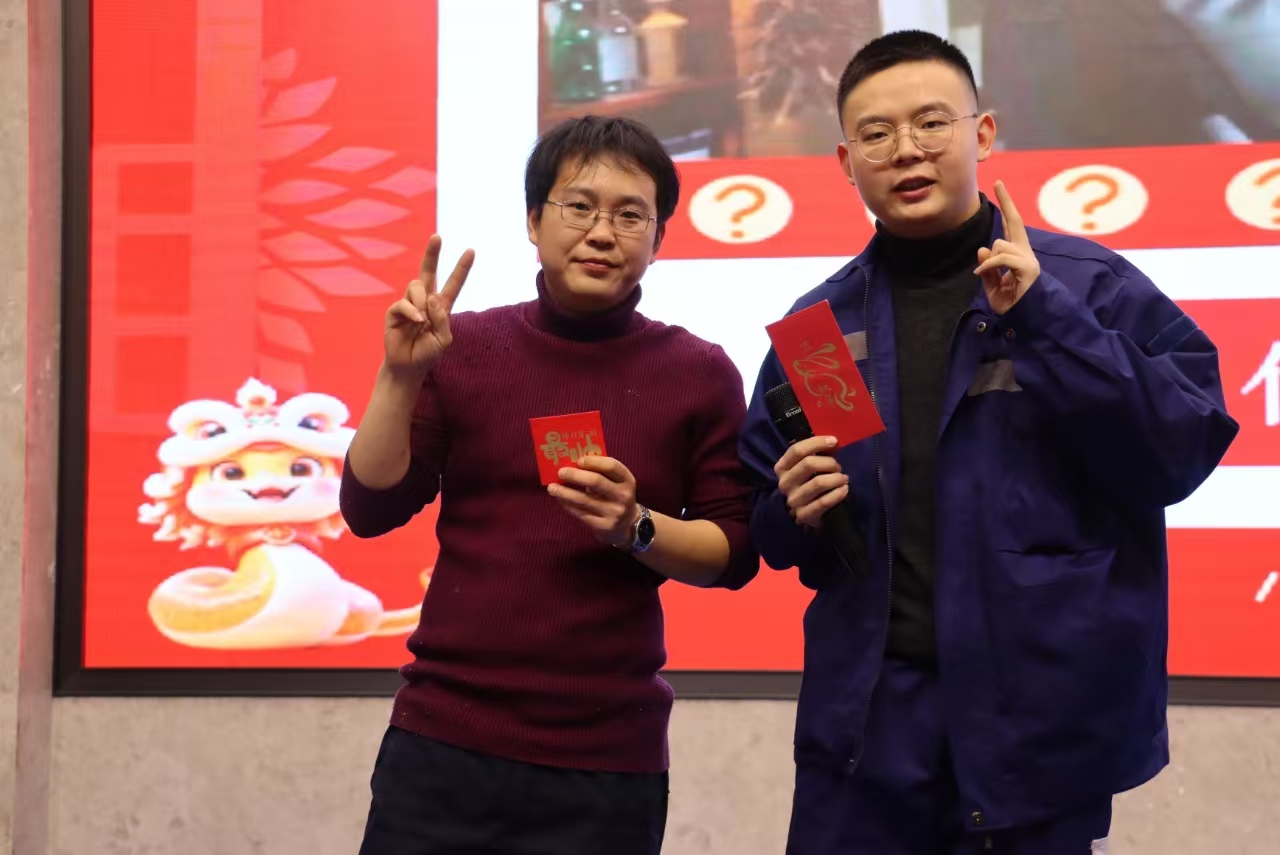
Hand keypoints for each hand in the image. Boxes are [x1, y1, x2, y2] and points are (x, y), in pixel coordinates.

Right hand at [383, 235, 474, 378]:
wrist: (408, 367)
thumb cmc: (427, 354)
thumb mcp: (444, 339)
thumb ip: (442, 319)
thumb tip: (433, 297)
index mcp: (441, 307)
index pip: (453, 284)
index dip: (461, 269)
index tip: (471, 251)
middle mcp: (425, 301)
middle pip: (428, 272)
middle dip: (432, 254)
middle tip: (437, 237)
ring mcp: (409, 305)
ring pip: (416, 286)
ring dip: (422, 301)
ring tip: (422, 320)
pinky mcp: (395, 312)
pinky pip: (404, 303)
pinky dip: (412, 311)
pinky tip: (416, 322)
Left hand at [548, 456, 638, 547]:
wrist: (626, 526)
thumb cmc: (615, 496)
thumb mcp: (616, 483)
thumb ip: (601, 472)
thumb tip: (572, 461)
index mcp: (627, 480)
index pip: (611, 466)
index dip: (593, 461)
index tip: (578, 460)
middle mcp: (623, 496)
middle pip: (596, 481)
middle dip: (575, 475)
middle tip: (560, 472)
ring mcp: (614, 512)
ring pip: (584, 500)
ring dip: (565, 492)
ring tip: (552, 488)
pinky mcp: (603, 526)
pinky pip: (581, 513)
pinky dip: (568, 505)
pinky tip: (560, 499)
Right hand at [774, 436, 847, 528]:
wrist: (805, 514)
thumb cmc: (808, 484)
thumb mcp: (805, 468)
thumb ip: (814, 454)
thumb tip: (832, 442)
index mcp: (781, 468)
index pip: (797, 450)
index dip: (817, 443)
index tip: (834, 441)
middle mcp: (784, 483)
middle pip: (808, 464)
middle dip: (829, 463)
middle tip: (839, 467)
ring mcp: (793, 500)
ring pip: (818, 482)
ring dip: (836, 478)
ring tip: (844, 479)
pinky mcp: (804, 514)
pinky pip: (824, 502)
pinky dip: (837, 494)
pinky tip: (845, 490)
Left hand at [976, 181, 1040, 314]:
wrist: (1025, 320)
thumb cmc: (1010, 304)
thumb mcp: (992, 286)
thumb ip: (988, 269)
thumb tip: (982, 249)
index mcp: (1016, 255)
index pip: (1010, 226)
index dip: (1005, 208)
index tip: (998, 187)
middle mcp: (1024, 253)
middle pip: (1015, 221)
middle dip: (1006, 201)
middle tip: (997, 182)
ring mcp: (1028, 260)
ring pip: (1000, 245)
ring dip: (990, 260)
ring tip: (986, 276)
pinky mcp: (1028, 269)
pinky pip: (1002, 258)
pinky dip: (989, 266)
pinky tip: (981, 275)